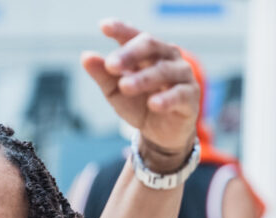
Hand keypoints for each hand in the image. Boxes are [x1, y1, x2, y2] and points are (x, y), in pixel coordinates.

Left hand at [82, 19, 198, 166]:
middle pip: (150, 47)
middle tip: (111, 65)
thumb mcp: (116, 92)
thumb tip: (85, 56)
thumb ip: (103, 75)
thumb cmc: (139, 105)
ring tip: (125, 86)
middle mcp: (167, 57)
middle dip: (129, 54)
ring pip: (163, 71)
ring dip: (143, 78)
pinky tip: (152, 104)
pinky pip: (179, 94)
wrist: (159, 134)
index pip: (134, 36)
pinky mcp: (190, 97)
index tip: (104, 27)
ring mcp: (181, 75)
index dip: (121, 30)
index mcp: (147, 52)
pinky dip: (165, 99)